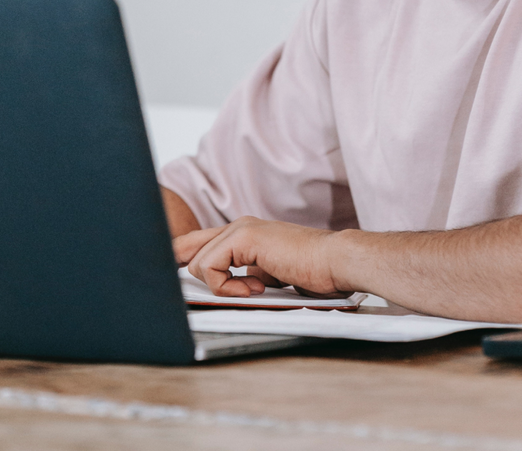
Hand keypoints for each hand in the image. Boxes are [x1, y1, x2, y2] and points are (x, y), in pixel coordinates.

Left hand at [172, 216, 347, 297]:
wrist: (336, 262)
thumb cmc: (313, 272)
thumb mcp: (269, 275)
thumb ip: (246, 275)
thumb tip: (226, 289)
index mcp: (243, 233)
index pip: (198, 244)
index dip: (185, 264)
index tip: (188, 288)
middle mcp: (238, 226)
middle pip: (184, 247)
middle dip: (189, 275)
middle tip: (216, 294)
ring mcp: (240, 229)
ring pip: (196, 261)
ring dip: (219, 285)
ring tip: (253, 291)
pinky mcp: (244, 237)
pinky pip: (210, 266)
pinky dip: (226, 286)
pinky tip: (255, 289)